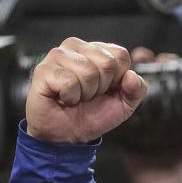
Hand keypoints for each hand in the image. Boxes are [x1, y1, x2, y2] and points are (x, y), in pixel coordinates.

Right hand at [26, 37, 148, 143]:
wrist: (67, 135)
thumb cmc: (91, 115)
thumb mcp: (123, 105)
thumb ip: (137, 90)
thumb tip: (132, 76)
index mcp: (97, 50)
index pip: (121, 55)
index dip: (117, 80)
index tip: (105, 90)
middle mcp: (77, 47)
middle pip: (107, 63)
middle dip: (101, 88)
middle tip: (88, 95)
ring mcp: (58, 55)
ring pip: (88, 72)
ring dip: (85, 94)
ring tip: (76, 97)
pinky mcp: (44, 69)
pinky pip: (69, 83)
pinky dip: (70, 98)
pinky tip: (63, 98)